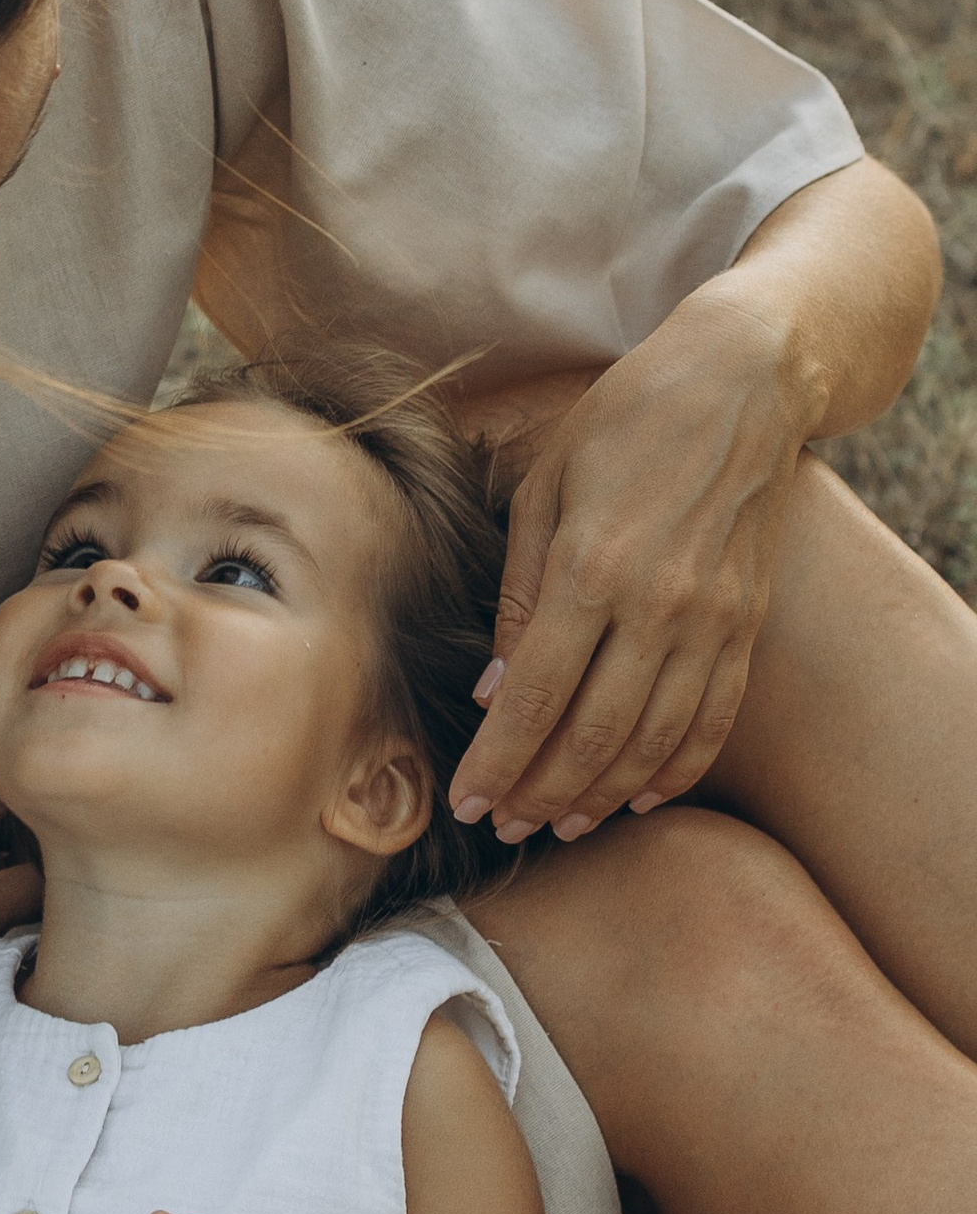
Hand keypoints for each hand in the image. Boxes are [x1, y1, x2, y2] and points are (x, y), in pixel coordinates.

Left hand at [448, 290, 812, 847]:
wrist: (743, 384)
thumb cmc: (623, 421)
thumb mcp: (544, 486)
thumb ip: (518, 592)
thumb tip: (494, 691)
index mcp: (592, 567)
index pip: (536, 696)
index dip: (499, 761)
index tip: (466, 802)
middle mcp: (659, 606)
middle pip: (594, 734)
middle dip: (541, 794)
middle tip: (503, 829)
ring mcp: (713, 621)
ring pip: (655, 741)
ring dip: (604, 794)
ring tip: (560, 825)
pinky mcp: (747, 624)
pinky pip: (714, 719)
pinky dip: (676, 768)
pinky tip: (640, 795)